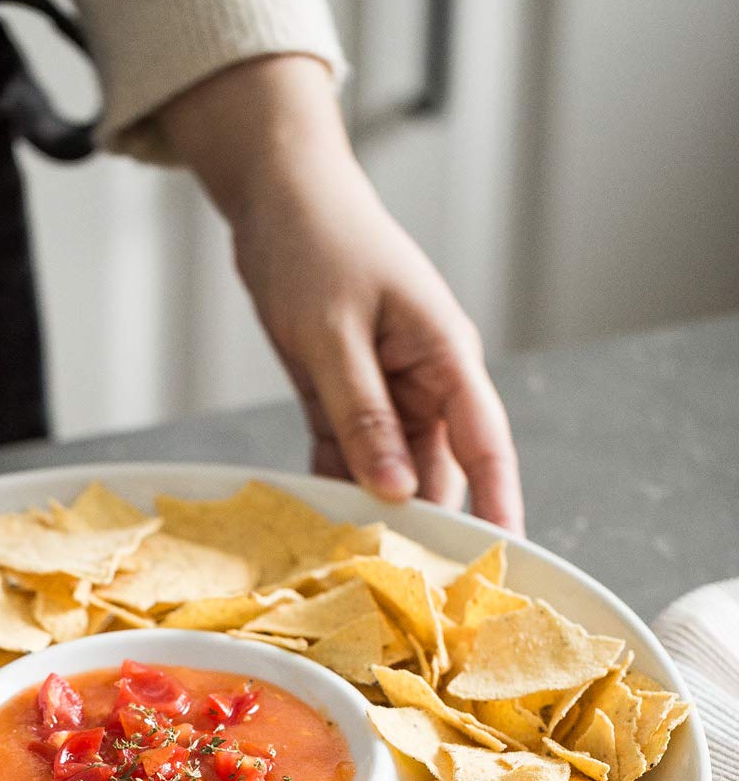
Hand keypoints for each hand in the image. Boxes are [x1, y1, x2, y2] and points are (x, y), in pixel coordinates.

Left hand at [155, 56, 523, 531]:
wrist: (277, 198)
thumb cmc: (316, 245)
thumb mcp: (333, 335)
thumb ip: (362, 415)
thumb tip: (394, 489)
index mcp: (444, 355)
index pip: (487, 443)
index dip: (498, 502)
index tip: (502, 559)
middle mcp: (424, 380)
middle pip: (436, 468)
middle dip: (420, 522)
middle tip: (397, 582)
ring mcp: (385, 391)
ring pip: (389, 469)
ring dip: (370, 509)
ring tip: (350, 563)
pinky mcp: (343, 395)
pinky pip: (345, 454)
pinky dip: (332, 484)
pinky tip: (315, 523)